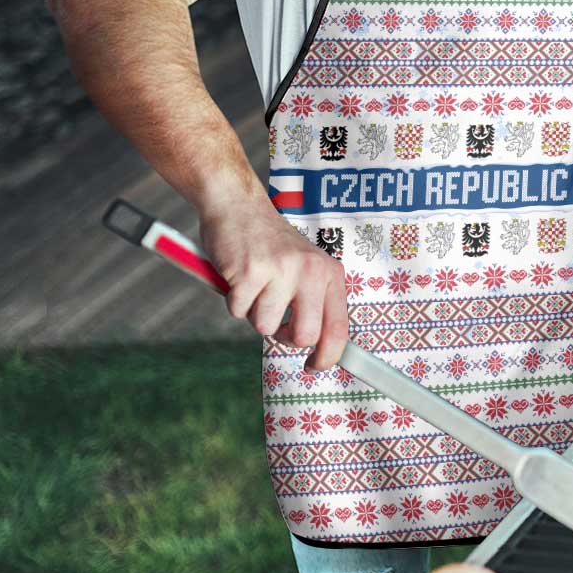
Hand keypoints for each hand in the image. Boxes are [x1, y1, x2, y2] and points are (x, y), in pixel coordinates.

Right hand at [199, 196, 348, 371]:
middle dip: (284, 337)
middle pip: (304, 336)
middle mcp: (311, 271)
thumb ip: (314, 302)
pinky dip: (233, 301)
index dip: (328, 356)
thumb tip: (320, 348)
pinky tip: (238, 276)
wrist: (238, 205)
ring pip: (265, 327)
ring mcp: (281, 270)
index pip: (339, 327)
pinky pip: (238, 312)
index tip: (315, 366)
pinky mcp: (250, 272)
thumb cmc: (270, 244)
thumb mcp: (306, 267)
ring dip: (254, 313)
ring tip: (255, 285)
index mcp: (329, 273)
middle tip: (274, 319)